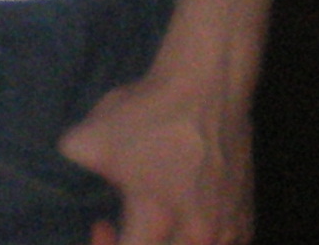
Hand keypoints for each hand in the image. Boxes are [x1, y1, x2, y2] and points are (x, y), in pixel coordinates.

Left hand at [59, 64, 252, 244]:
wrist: (208, 88)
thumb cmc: (149, 113)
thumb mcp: (90, 137)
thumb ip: (75, 167)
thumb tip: (73, 177)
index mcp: (156, 220)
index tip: (101, 223)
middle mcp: (197, 236)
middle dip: (139, 243)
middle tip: (127, 223)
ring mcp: (227, 231)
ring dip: (170, 243)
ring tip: (158, 223)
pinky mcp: (245, 220)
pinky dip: (200, 242)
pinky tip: (187, 220)